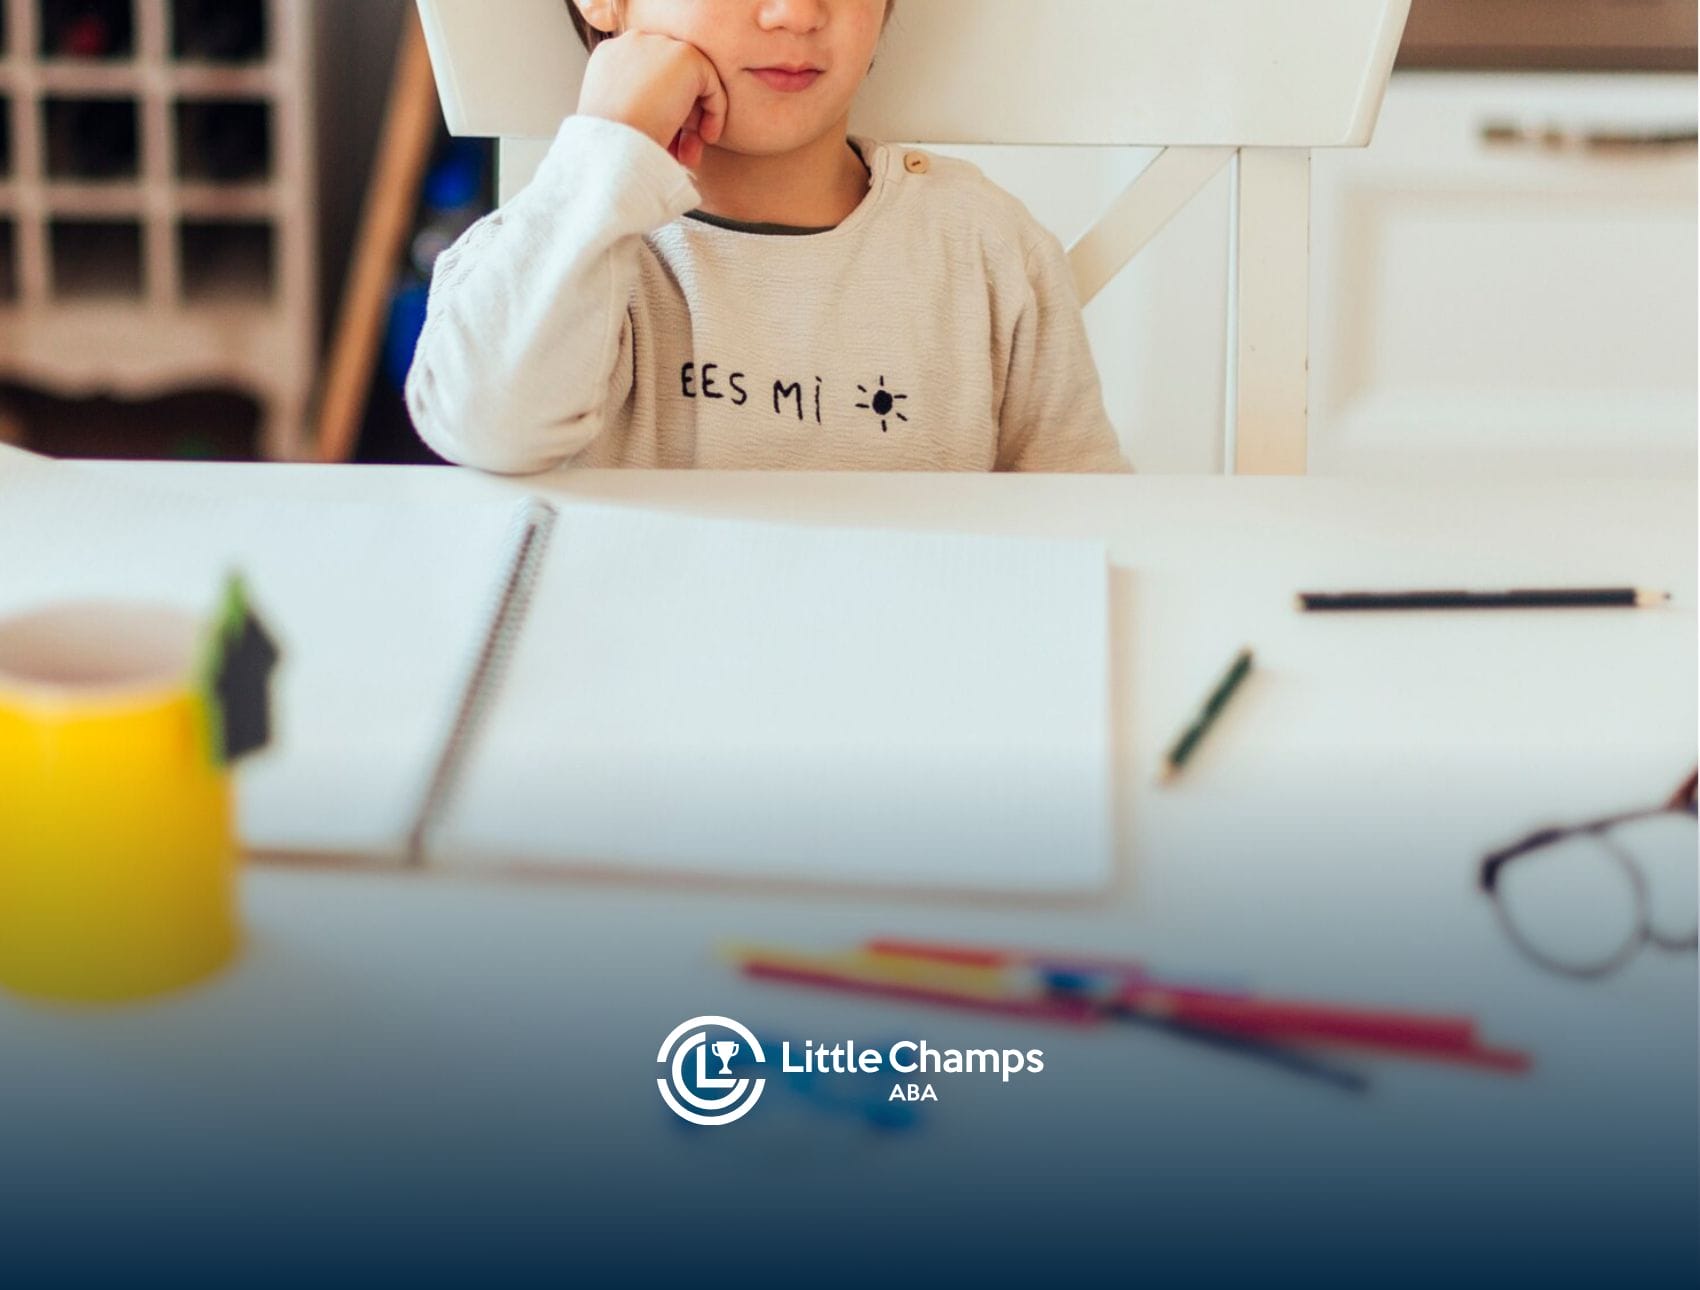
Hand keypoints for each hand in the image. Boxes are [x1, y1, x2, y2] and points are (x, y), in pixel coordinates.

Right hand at [576, 30, 727, 167]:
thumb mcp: (617, 122)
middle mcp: (631, 43)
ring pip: (692, 81)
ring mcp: (659, 45)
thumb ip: (638, 107)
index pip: (647, 79)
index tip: (665, 144)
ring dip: (696, 122)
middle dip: (680, 121)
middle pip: (670, 78)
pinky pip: (711, 83)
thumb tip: (670, 120)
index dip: (659, 113)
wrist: (611, 145)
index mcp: (609, 58)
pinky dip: (714, 113)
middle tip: (681, 154)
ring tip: (691, 156)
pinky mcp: (685, 55)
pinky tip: (705, 139)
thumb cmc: (611, 146)